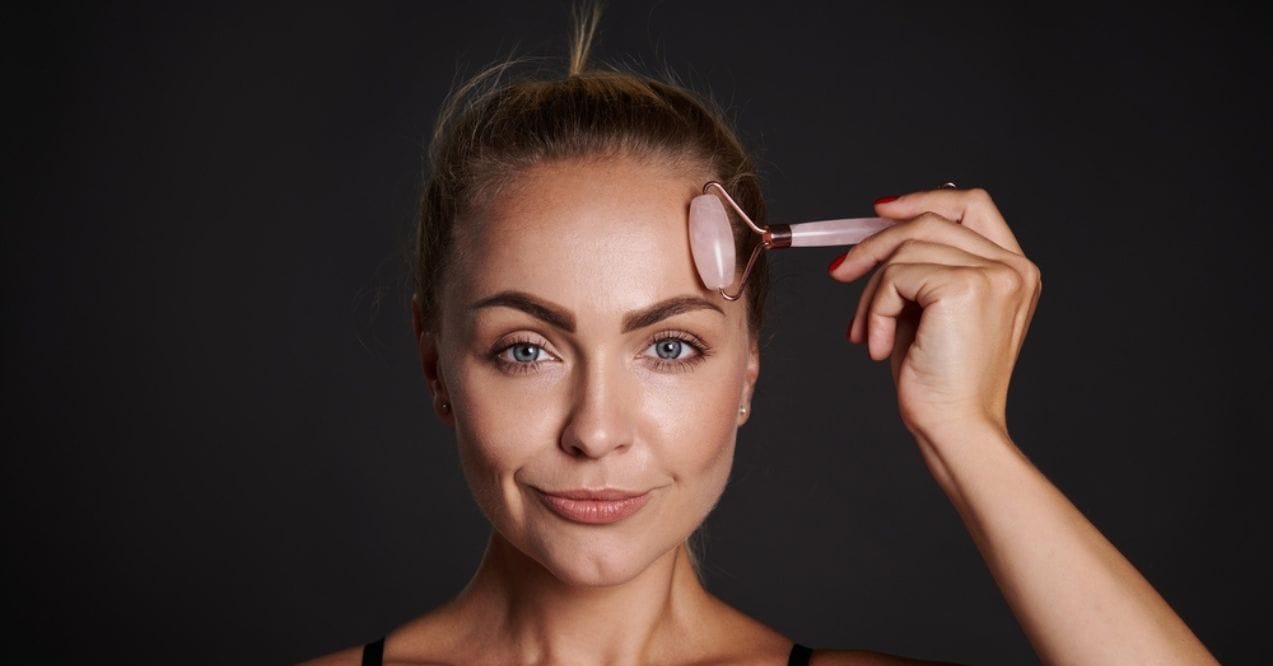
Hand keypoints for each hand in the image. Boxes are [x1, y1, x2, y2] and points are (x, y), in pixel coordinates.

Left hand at [828, 187, 1040, 439]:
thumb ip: (919, 269)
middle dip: (875, 243)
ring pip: (906, 247)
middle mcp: (1013, 268)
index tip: (878, 211)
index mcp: (1014, 271)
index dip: (924, 198)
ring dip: (870, 291)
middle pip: (931, 220)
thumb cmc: (939, 382)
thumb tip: (880, 227)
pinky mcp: (965, 287)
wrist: (955, 429)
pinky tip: (876, 345)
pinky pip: (896, 276)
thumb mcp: (929, 312)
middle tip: (839, 272)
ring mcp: (995, 274)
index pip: (972, 206)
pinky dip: (874, 309)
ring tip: (864, 332)